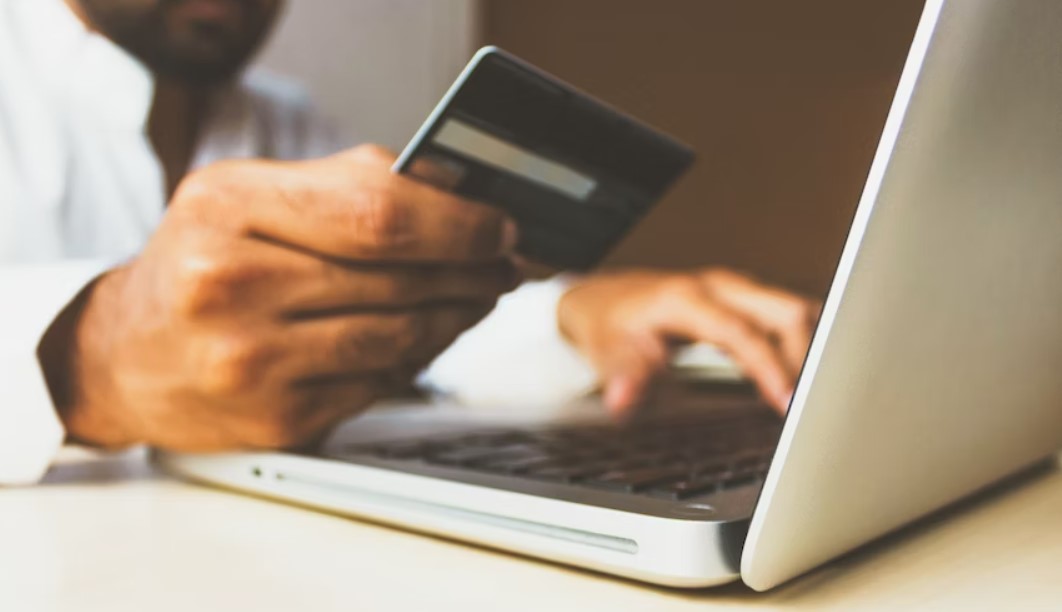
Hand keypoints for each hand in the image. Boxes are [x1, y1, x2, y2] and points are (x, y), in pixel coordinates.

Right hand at [46, 145, 518, 450]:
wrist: (124, 355)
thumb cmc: (199, 263)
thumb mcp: (248, 195)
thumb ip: (347, 185)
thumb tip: (458, 192)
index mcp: (227, 206)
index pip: (378, 213)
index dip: (459, 223)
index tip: (501, 225)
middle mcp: (230, 284)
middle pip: (399, 276)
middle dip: (473, 269)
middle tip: (506, 263)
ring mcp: (251, 361)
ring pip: (400, 336)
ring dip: (457, 316)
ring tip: (478, 297)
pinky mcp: (276, 418)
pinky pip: (380, 382)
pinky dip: (418, 357)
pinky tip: (429, 336)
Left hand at [558, 268, 818, 414]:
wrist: (604, 299)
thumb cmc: (608, 324)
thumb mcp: (606, 351)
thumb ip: (623, 375)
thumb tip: (622, 400)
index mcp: (687, 297)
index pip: (742, 332)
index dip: (770, 367)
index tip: (788, 403)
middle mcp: (718, 287)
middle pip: (786, 311)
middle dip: (808, 356)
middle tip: (814, 405)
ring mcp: (735, 290)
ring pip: (794, 311)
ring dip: (811, 350)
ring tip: (818, 396)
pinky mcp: (744, 301)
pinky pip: (787, 319)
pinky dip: (802, 346)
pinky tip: (804, 379)